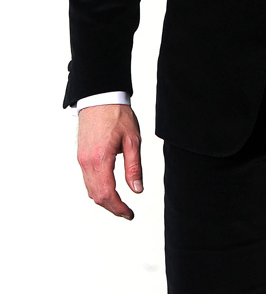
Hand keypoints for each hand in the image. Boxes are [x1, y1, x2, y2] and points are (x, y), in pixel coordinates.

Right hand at [77, 104, 142, 218]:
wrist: (100, 97)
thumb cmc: (117, 114)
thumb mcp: (132, 139)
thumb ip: (134, 167)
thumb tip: (137, 189)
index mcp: (101, 158)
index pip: (107, 194)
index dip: (119, 208)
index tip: (129, 214)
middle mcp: (87, 162)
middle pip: (97, 196)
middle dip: (112, 207)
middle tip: (127, 212)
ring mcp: (82, 159)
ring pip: (90, 190)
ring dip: (104, 200)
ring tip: (120, 203)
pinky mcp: (81, 156)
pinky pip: (87, 180)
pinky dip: (97, 189)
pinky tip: (109, 188)